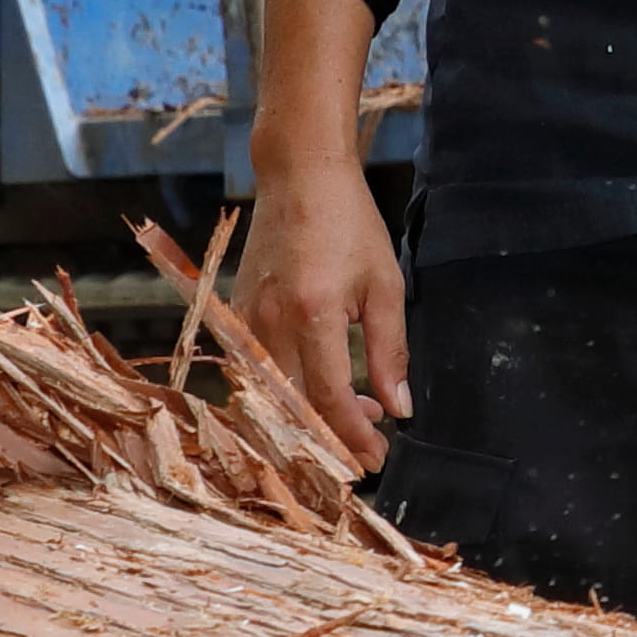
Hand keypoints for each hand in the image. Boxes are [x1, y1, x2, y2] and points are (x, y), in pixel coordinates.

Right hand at [240, 151, 410, 472]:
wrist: (299, 178)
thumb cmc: (350, 225)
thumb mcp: (386, 285)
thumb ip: (391, 351)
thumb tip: (400, 409)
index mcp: (312, 313)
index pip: (329, 398)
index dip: (352, 437)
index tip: (377, 459)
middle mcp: (269, 322)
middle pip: (293, 407)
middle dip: (330, 438)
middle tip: (368, 449)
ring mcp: (245, 320)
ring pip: (271, 396)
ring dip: (310, 418)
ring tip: (356, 418)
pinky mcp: (236, 315)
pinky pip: (256, 372)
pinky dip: (287, 393)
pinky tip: (321, 390)